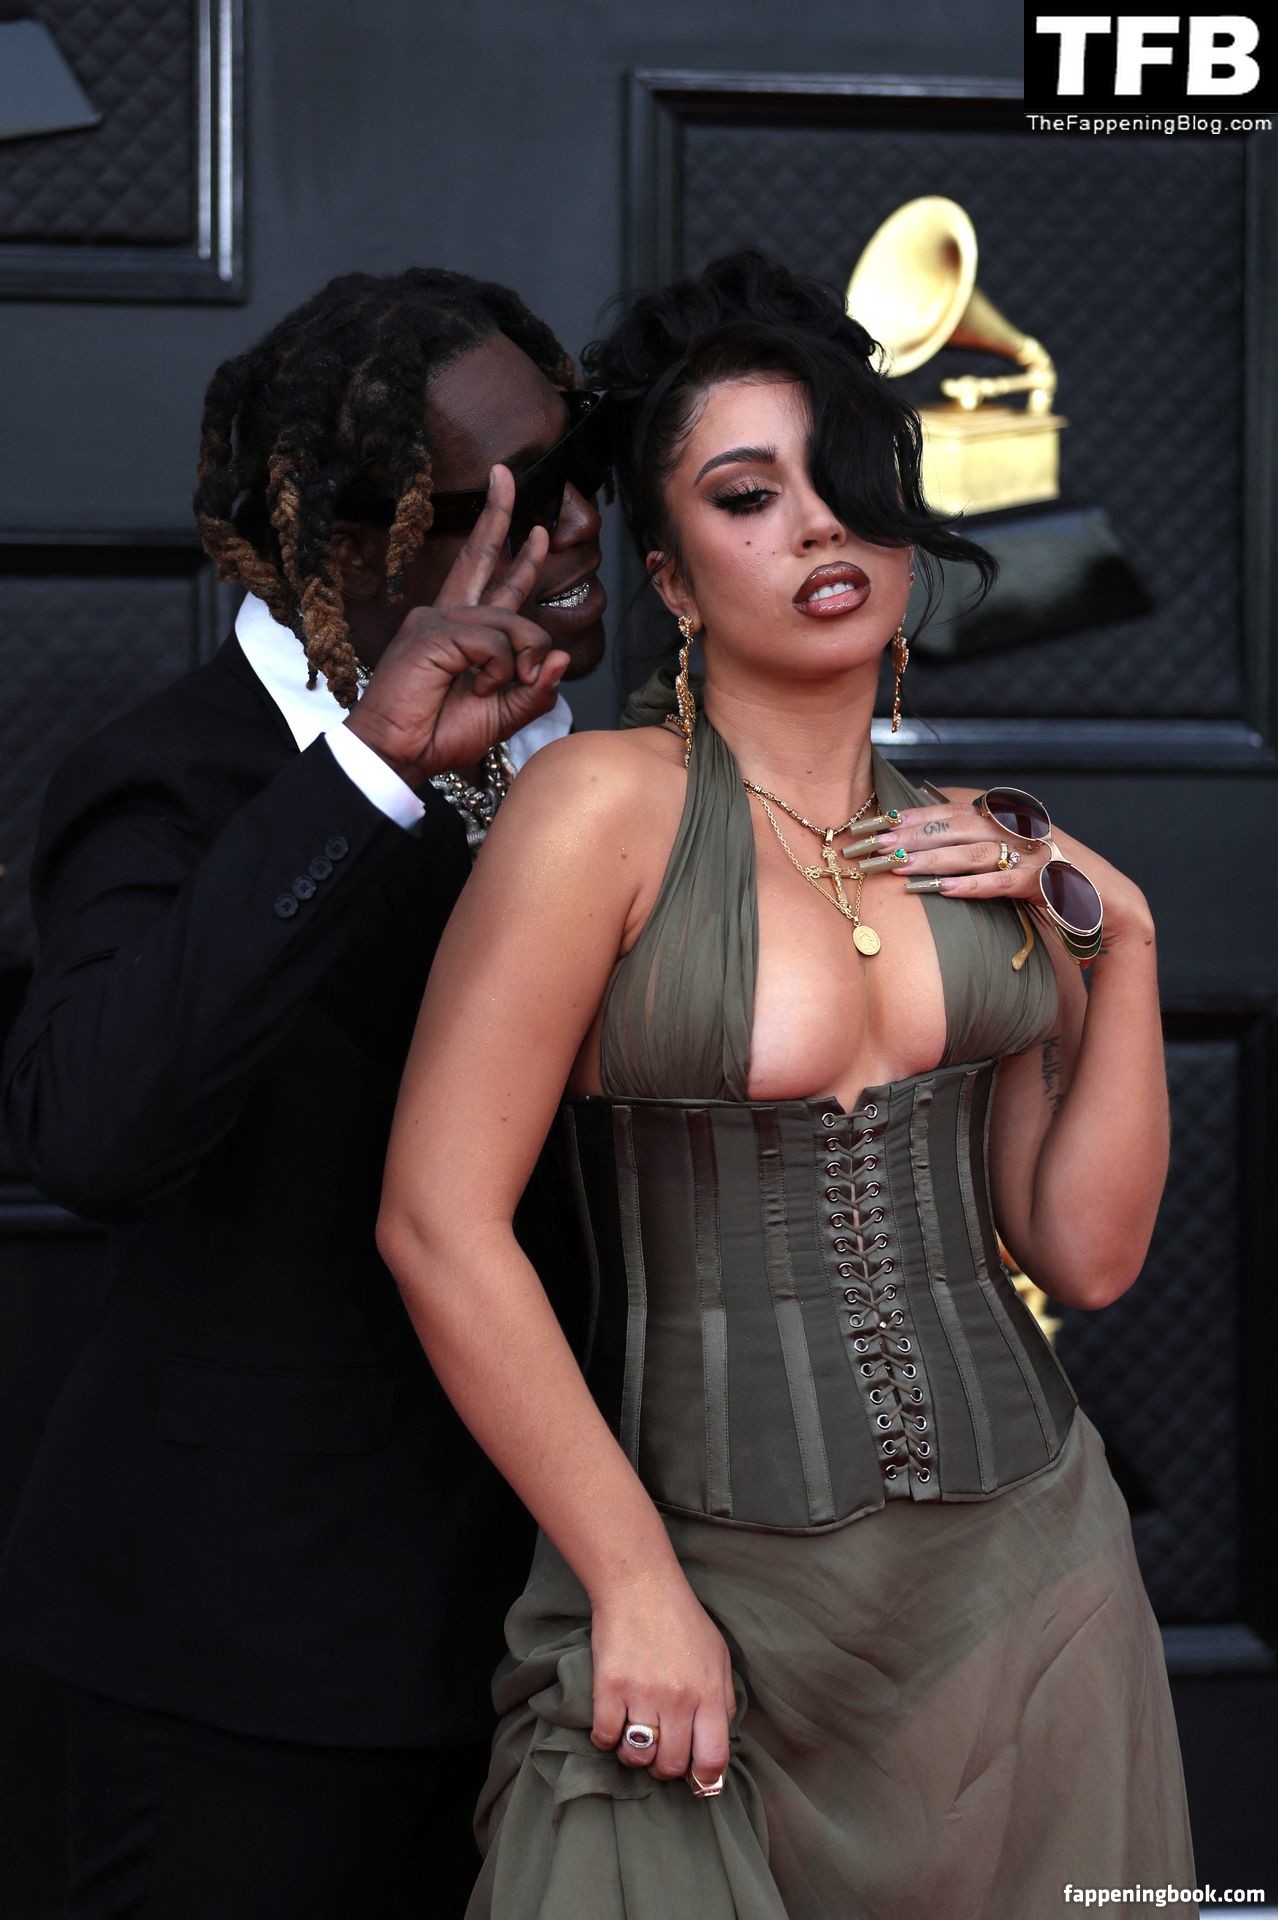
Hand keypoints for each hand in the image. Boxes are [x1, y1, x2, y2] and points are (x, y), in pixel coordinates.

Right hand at [343, 465, 569, 784]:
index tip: (532, 525)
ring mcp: (438, 620)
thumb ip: (535, 690)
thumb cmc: (439, 736)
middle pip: (482, 556)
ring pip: (511, 621)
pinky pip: (494, 641)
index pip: (489, 580)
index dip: (511, 549)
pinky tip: (477, 686)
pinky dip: (498, 669)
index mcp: (462, 630)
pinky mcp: (434, 632)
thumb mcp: (503, 715)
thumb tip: (560, 657)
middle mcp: (448, 616)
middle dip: (498, 513)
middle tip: (504, 473)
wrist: (396, 756)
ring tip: (492, 690)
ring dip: (519, 661)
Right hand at [588, 1567, 735, 1788]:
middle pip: (670, 1766)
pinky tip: (611, 1722)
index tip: (692, 1775)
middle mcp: (678, 1700)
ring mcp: (642, 1694)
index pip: (713, 1760)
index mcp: (708, 1693)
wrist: (640, 1584)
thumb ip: (723, 1699)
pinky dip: (605, 1738)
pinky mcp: (609, 1687)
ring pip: (636, 1757)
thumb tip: (720, 1739)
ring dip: (634, 1755)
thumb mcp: (718, 1655)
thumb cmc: (682, 1619)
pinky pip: (604, 1737)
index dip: (703, 1777)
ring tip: (634, 1736)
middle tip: (659, 1750)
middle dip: (664, 1767)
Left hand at [845, 795, 1155, 947]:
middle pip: (953, 826)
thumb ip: (968, 832)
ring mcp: (1031, 852)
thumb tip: (918, 814)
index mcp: (1001, 813)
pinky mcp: (1043, 883)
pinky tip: (942, 891)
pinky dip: (971, 886)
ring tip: (897, 869)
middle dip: (909, 837)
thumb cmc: (1045, 874)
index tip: (867, 825)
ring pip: (972, 852)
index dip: (905, 816)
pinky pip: (1001, 883)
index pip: (944, 808)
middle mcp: (1016, 826)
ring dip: (932, 861)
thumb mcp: (1005, 846)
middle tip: (871, 846)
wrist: (1104, 899)